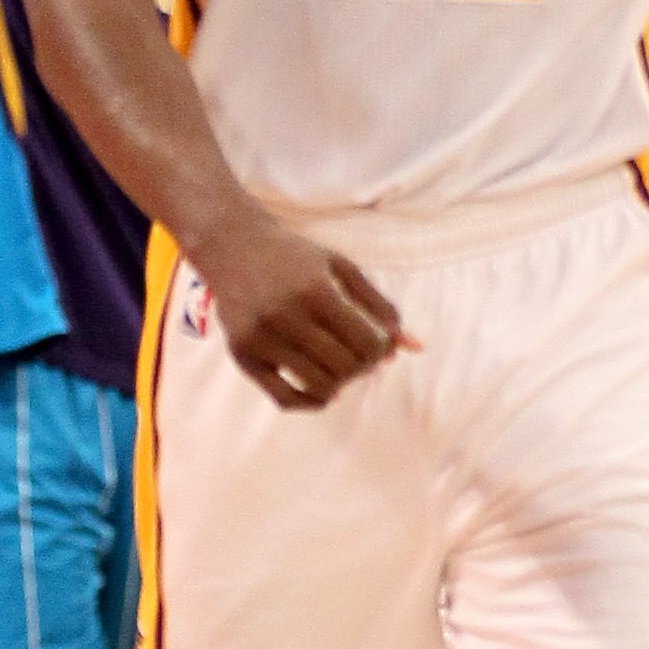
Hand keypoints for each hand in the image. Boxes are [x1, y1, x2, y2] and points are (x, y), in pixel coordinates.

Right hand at [197, 208, 409, 411]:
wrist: (232, 247)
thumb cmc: (295, 258)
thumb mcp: (341, 269)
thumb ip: (379, 306)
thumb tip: (415, 347)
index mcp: (315, 291)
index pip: (367, 342)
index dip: (383, 349)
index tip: (380, 342)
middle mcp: (285, 317)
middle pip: (346, 366)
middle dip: (365, 365)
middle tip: (363, 355)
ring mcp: (261, 339)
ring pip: (320, 386)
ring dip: (342, 383)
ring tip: (343, 367)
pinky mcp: (243, 357)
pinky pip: (285, 399)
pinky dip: (312, 402)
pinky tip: (325, 390)